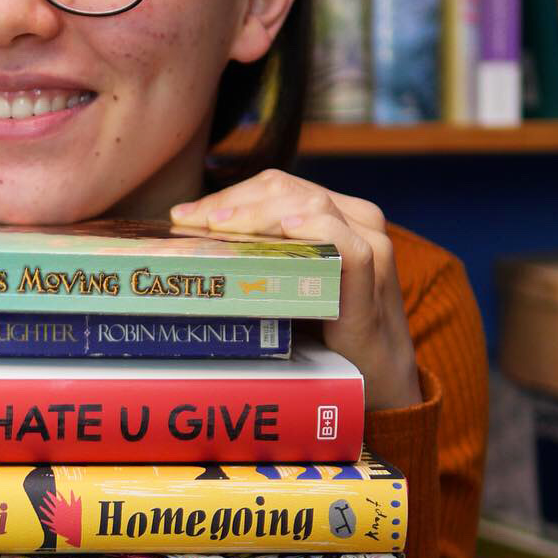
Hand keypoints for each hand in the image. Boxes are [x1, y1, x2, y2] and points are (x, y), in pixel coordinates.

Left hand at [170, 170, 421, 411]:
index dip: (227, 195)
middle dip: (233, 202)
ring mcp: (371, 244)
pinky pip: (349, 245)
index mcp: (335, 211)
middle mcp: (356, 218)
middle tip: (191, 222)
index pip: (275, 186)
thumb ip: (257, 252)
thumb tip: (187, 240)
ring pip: (313, 205)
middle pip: (287, 189)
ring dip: (259, 213)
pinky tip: (287, 228)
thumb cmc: (324, 324)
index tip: (182, 216)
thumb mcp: (286, 279)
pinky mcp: (375, 277)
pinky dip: (317, 230)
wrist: (375, 371)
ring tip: (221, 226)